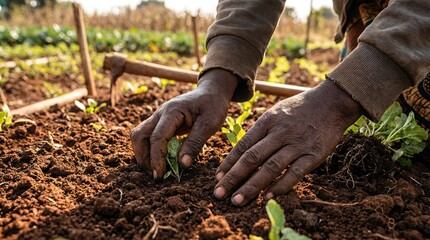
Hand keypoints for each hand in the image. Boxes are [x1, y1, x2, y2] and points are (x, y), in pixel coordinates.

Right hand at [130, 69, 237, 179]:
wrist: (212, 91)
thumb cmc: (213, 106)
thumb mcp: (209, 124)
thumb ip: (195, 144)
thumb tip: (182, 165)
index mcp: (172, 112)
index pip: (157, 137)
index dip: (156, 158)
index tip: (160, 175)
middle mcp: (160, 113)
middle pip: (139, 135)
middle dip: (144, 157)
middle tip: (156, 174)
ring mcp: (158, 117)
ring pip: (139, 136)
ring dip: (144, 154)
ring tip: (158, 169)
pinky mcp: (160, 123)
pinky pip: (147, 137)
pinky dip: (150, 150)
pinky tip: (161, 161)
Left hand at [213, 80, 362, 205]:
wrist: (332, 102)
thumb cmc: (299, 109)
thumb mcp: (275, 112)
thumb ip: (260, 130)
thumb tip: (241, 150)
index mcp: (267, 122)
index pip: (243, 145)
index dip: (229, 163)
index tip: (217, 178)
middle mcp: (279, 133)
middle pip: (252, 158)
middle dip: (233, 177)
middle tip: (219, 193)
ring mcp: (297, 145)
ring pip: (270, 168)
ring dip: (252, 186)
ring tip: (238, 201)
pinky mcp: (314, 155)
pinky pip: (294, 173)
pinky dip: (280, 186)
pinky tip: (267, 197)